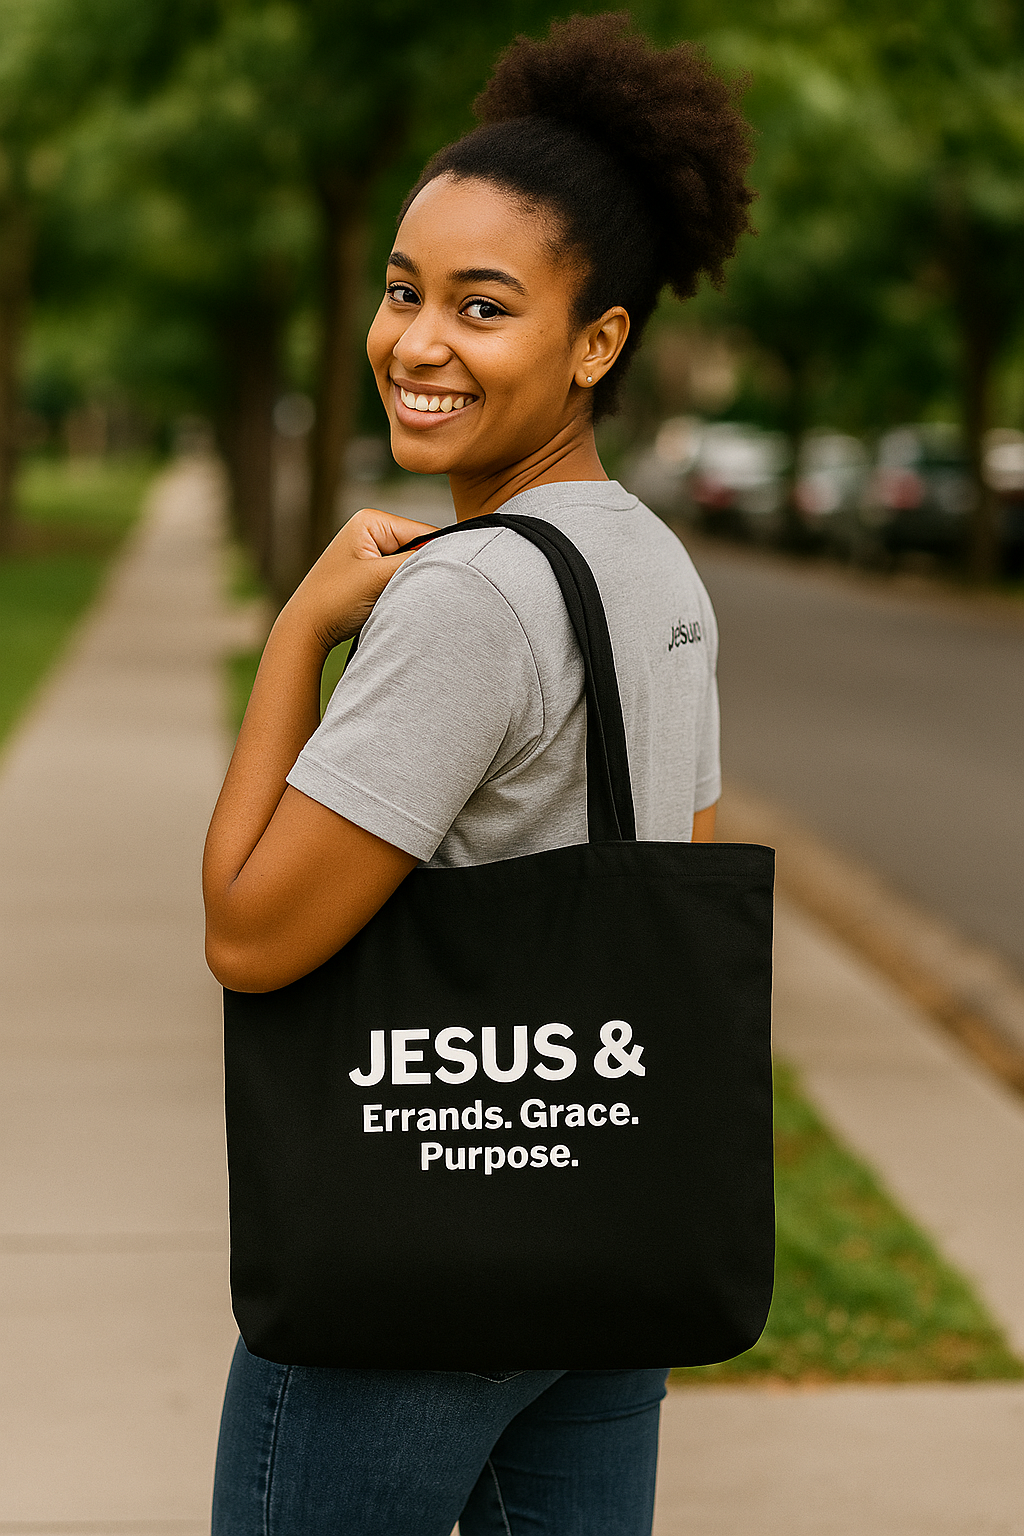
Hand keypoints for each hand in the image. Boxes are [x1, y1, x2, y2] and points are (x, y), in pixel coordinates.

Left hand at [282, 507, 438, 652]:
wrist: (306, 629)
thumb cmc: (335, 600)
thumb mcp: (379, 577)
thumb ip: (415, 561)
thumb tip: (450, 553)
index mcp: (372, 520)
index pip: (424, 532)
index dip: (438, 556)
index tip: (448, 579)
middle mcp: (371, 530)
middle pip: (418, 548)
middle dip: (422, 571)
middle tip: (421, 593)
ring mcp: (370, 551)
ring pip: (410, 566)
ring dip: (412, 583)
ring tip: (403, 599)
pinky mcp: (370, 572)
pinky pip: (399, 578)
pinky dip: (402, 591)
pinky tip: (397, 602)